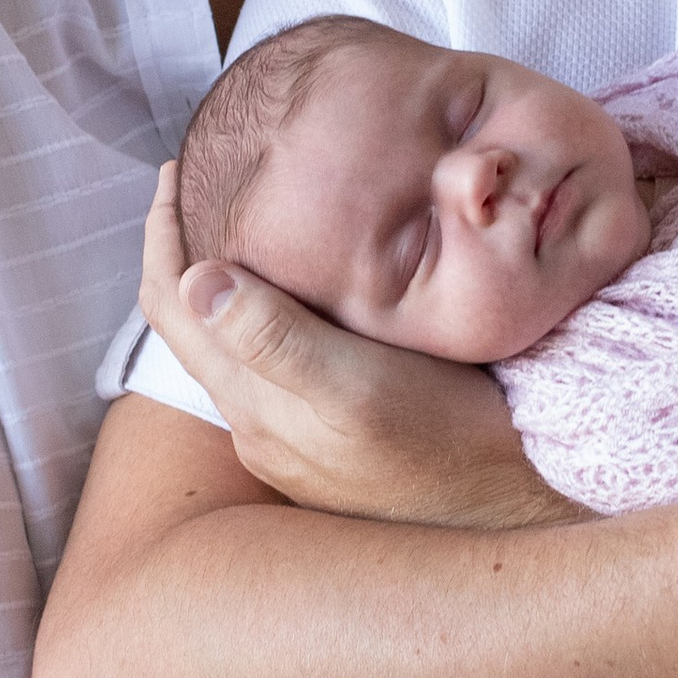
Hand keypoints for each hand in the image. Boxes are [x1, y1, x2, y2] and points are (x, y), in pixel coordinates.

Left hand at [138, 163, 579, 528]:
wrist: (517, 510)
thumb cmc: (448, 444)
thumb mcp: (359, 386)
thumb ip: (274, 338)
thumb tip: (194, 278)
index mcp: (254, 402)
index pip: (171, 304)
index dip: (161, 233)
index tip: (173, 167)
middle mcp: (262, 426)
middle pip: (193, 323)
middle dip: (188, 249)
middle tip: (206, 180)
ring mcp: (297, 440)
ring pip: (236, 346)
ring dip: (228, 283)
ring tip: (253, 221)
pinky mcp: (336, 443)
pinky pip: (279, 364)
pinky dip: (271, 314)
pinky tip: (314, 291)